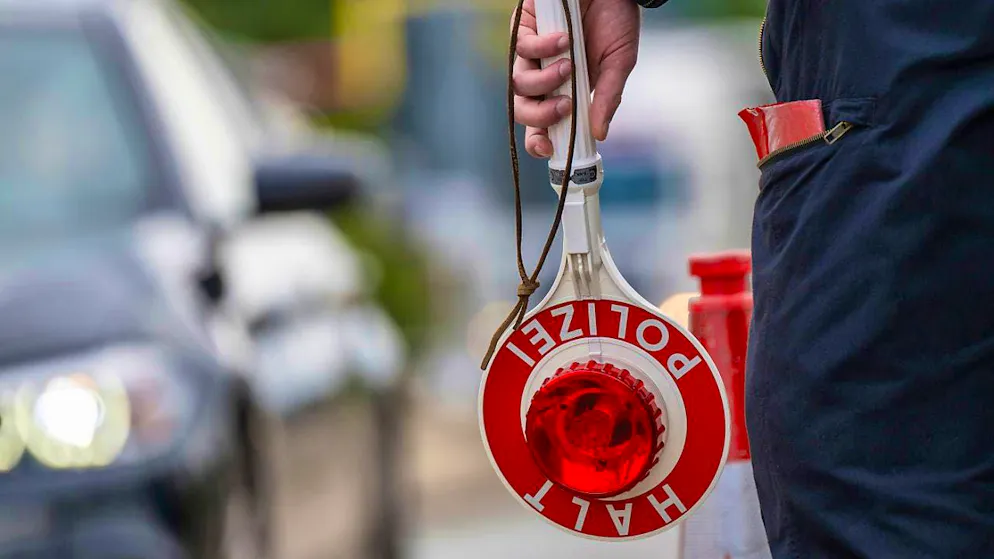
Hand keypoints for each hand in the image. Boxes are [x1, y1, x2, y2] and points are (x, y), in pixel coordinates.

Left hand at [512, 0, 639, 157]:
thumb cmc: (616, 21)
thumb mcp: (619, 64)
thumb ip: (608, 98)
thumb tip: (601, 132)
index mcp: (566, 90)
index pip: (544, 124)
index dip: (540, 140)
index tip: (550, 148)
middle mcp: (545, 75)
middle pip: (524, 110)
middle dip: (540, 116)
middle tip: (564, 106)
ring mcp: (533, 53)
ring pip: (519, 83)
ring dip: (545, 81)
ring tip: (569, 65)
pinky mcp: (524, 28)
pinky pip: (523, 49)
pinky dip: (544, 48)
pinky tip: (564, 38)